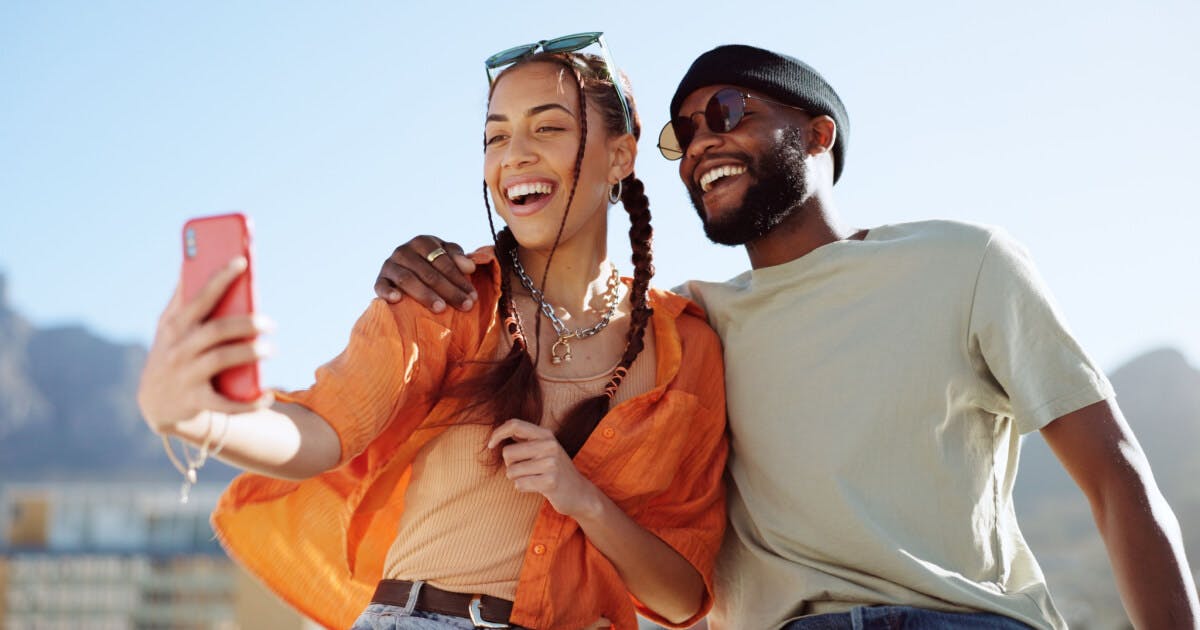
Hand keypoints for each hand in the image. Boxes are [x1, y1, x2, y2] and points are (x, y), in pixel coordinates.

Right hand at [138, 257, 273, 433]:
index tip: (242, 262)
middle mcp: (179, 348)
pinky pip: (224, 403)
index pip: (200, 297)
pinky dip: (248, 402)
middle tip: (270, 324)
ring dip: (251, 353)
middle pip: (217, 330)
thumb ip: (182, 297)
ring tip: (270, 349)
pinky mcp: (195, 401)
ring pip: (222, 359)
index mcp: (175, 325)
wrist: (154, 403)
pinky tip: (266, 395)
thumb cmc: (171, 353)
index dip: (220, 278)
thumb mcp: (169, 327)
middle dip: (247, 323)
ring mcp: (186, 375)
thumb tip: (192, 260)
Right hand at [373, 235, 483, 311]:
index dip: (459, 279)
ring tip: (441, 308)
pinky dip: (388, 292)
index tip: (473, 297)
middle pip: (429, 273)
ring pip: (408, 280)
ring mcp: (390, 265)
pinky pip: (381, 286)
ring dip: (426, 295)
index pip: (443, 261)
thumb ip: (458, 258)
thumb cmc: (432, 264)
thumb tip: (469, 267)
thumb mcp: (446, 255)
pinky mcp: (380, 279)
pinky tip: (397, 300)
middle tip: (464, 306)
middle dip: (449, 291)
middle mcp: (404, 250)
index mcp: (422, 242)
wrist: (406, 270)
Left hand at [488, 419, 601, 518]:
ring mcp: (551, 463)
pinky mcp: (550, 482)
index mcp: (546, 434)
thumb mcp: (545, 448)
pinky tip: (537, 487)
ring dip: (516, 478)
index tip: (490, 445)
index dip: (497, 433)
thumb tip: (501, 431)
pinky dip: (523, 488)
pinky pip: (519, 485)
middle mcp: (549, 445)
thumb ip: (525, 438)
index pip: (514, 425)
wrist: (579, 492)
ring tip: (533, 478)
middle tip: (525, 469)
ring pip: (511, 471)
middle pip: (507, 453)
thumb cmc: (555, 469)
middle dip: (510, 465)